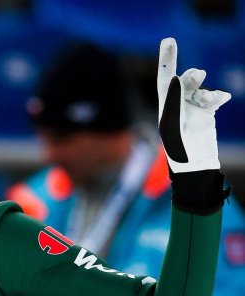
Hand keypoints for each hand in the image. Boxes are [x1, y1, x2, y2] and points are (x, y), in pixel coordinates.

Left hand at [157, 37, 230, 173]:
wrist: (195, 165)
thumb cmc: (178, 149)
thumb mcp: (173, 126)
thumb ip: (174, 101)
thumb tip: (175, 77)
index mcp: (166, 106)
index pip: (164, 78)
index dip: (166, 60)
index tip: (169, 41)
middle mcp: (178, 104)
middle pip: (184, 81)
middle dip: (191, 77)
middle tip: (198, 75)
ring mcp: (194, 107)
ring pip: (201, 89)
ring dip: (206, 90)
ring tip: (209, 99)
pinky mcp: (207, 112)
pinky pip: (214, 98)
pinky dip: (217, 96)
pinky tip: (220, 99)